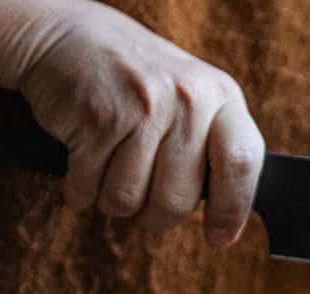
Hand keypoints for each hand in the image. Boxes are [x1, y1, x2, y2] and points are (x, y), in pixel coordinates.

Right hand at [0, 0, 262, 245]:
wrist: (67, 38)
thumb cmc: (139, 85)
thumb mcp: (192, 100)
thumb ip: (215, 150)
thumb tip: (228, 227)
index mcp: (220, 97)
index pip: (241, 164)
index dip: (232, 210)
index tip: (219, 239)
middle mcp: (187, 99)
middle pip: (177, 200)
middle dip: (156, 216)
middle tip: (144, 201)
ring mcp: (142, 107)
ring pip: (129, 200)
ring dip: (114, 203)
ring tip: (111, 172)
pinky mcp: (97, 118)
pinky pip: (90, 188)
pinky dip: (82, 191)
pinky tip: (84, 164)